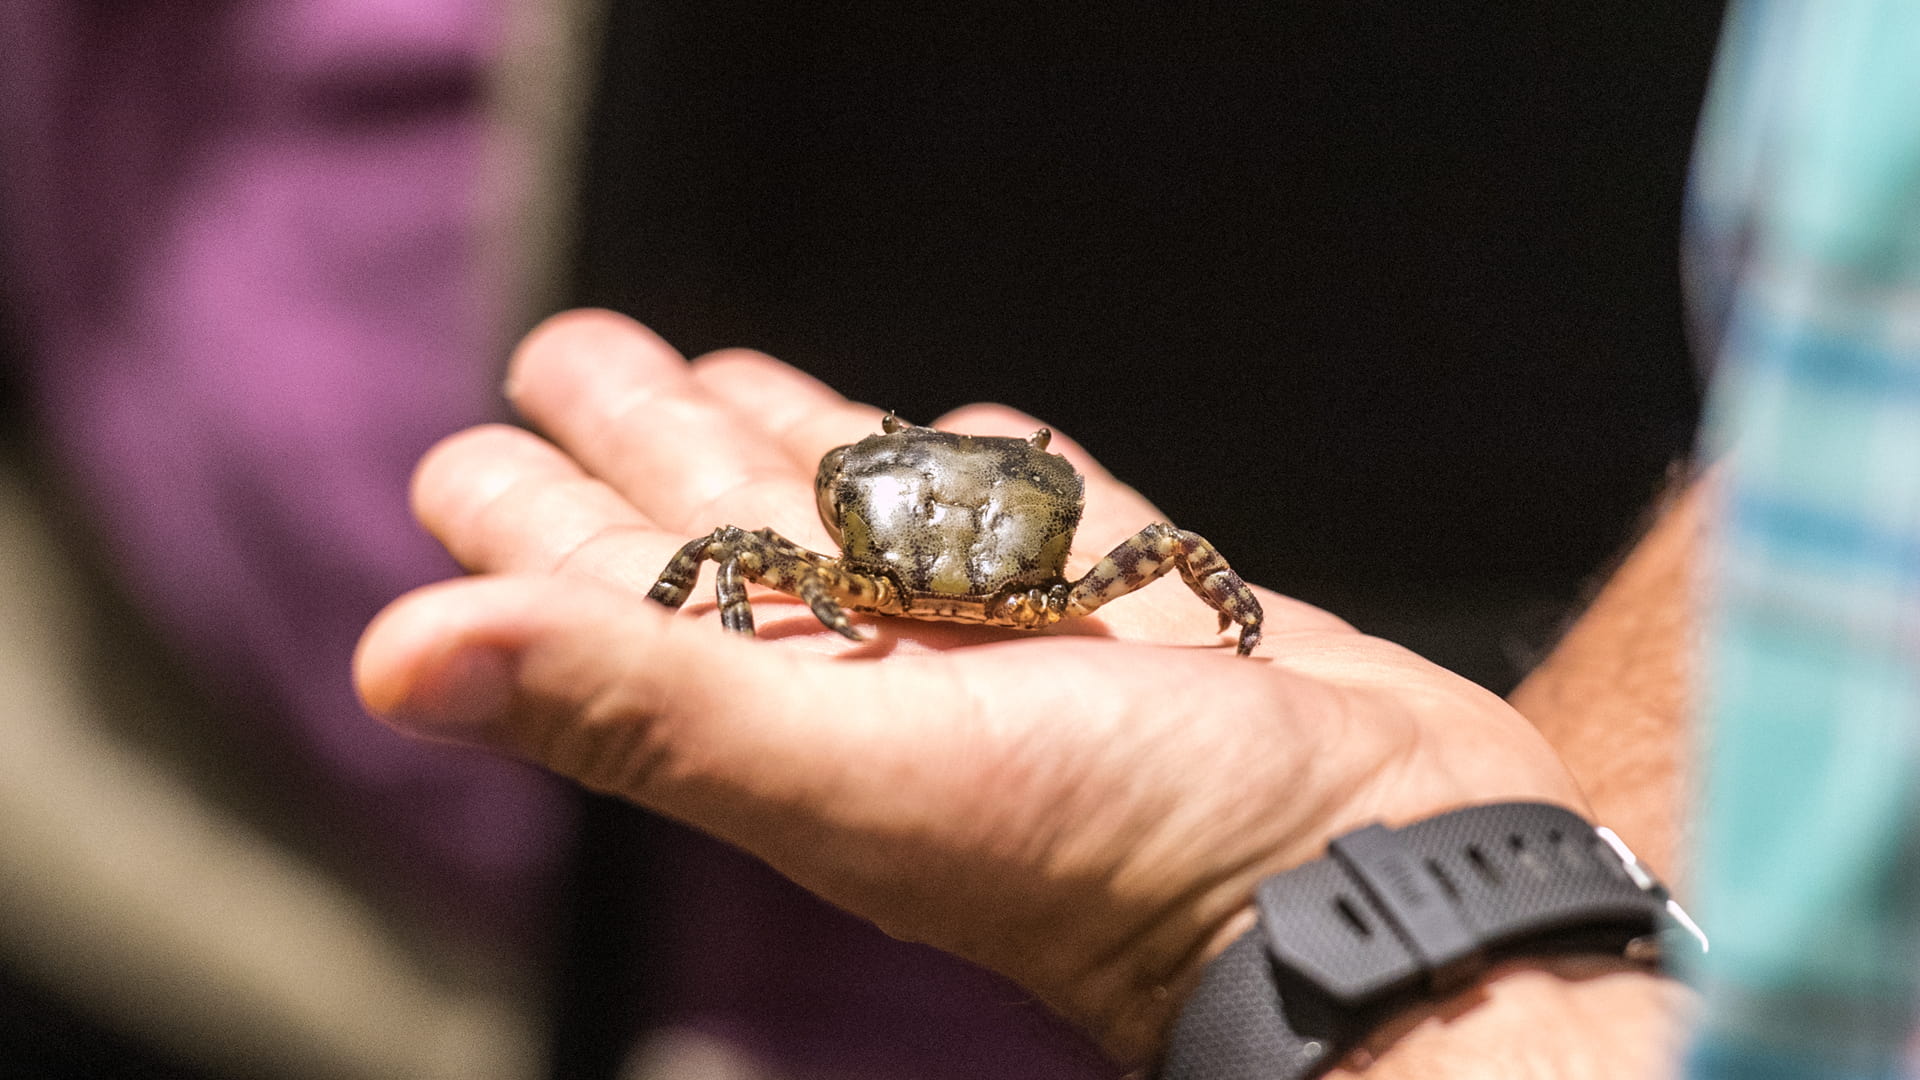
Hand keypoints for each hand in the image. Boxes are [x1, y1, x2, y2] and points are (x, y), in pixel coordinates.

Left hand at [354, 310, 1590, 1064]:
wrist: (1379, 873)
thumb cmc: (1122, 847)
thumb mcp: (852, 773)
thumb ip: (636, 703)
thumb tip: (394, 653)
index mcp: (791, 708)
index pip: (626, 597)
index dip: (532, 529)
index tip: (463, 454)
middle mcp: (884, 670)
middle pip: (733, 527)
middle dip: (648, 436)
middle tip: (574, 348)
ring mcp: (1009, 630)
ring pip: (873, 506)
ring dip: (790, 433)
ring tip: (715, 364)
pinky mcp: (1130, 592)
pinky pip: (1030, 502)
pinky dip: (980, 455)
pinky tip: (945, 420)